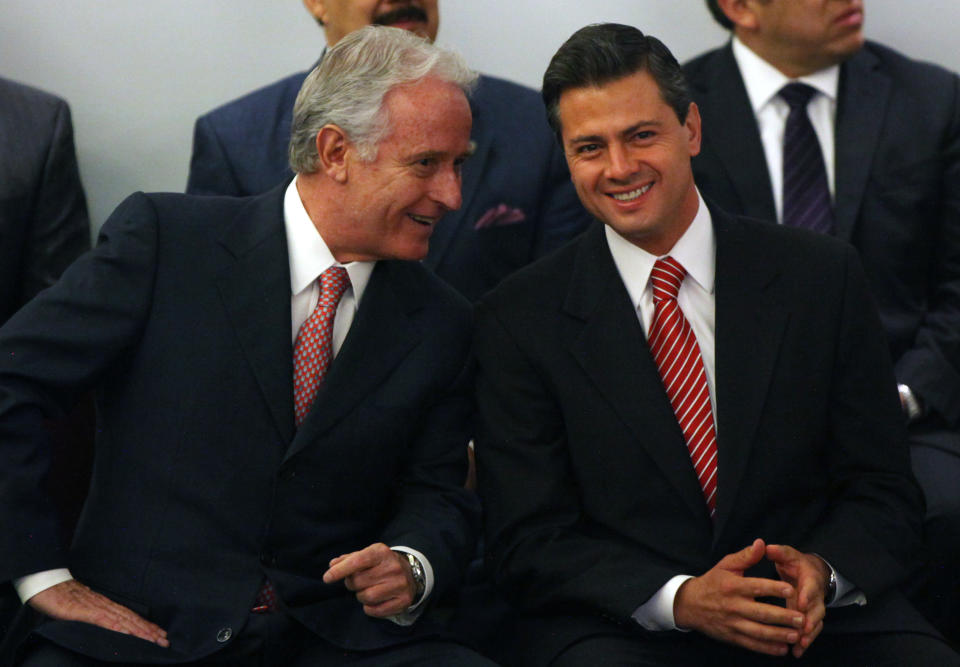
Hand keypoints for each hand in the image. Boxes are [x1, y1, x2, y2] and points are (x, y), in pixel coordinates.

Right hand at [28, 580, 168, 646]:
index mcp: (106, 605)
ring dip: (140, 631)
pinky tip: (127, 634)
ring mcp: (97, 608)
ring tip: (154, 639)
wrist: (49, 584)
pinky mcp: (86, 612)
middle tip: (165, 640)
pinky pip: (104, 621)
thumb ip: (96, 615)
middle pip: (132, 619)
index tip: (159, 634)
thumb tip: (107, 624)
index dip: (146, 626)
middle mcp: (106, 606)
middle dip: (149, 631)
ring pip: (123, 621)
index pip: (130, 617)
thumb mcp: (83, 607)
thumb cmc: (64, 596)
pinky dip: (118, 628)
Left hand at [322, 543, 415, 617]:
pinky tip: (374, 600)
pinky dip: (369, 608)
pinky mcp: (403, 600)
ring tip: (368, 590)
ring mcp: (400, 584)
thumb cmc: (382, 564)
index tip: (327, 578)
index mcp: (381, 552)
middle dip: (352, 584)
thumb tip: (332, 565)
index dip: (339, 571)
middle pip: (358, 581)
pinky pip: (375, 610)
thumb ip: (349, 559)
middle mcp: (392, 567)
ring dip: (361, 596)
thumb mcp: (368, 555)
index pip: (357, 561)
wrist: (411, 573)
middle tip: (357, 582)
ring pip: (366, 597)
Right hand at [673, 539, 803, 656]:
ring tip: (796, 635)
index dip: (774, 588)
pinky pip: (752, 644)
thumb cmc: (712, 582)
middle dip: (782, 617)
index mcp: (733, 586)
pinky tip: (782, 649)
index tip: (791, 589)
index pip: (756, 587)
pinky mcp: (732, 636)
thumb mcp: (726, 565)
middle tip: (801, 619)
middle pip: (761, 613)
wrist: (690, 604)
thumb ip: (746, 556)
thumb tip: (761, 543)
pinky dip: (767, 648)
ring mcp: (732, 623)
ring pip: (758, 632)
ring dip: (778, 635)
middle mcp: (733, 606)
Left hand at [765, 544, 828, 657]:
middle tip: (802, 631)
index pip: (810, 586)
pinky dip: (804, 642)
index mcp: (809, 578)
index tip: (800, 602)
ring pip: (814, 623)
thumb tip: (766, 546)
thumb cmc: (795, 563)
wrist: (810, 573)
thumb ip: (779, 552)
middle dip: (810, 621)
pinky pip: (809, 632)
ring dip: (808, 635)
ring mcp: (813, 608)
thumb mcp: (788, 555)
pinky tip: (796, 652)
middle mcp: (815, 595)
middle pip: (817, 609)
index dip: (806, 595)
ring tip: (799, 645)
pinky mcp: (809, 618)